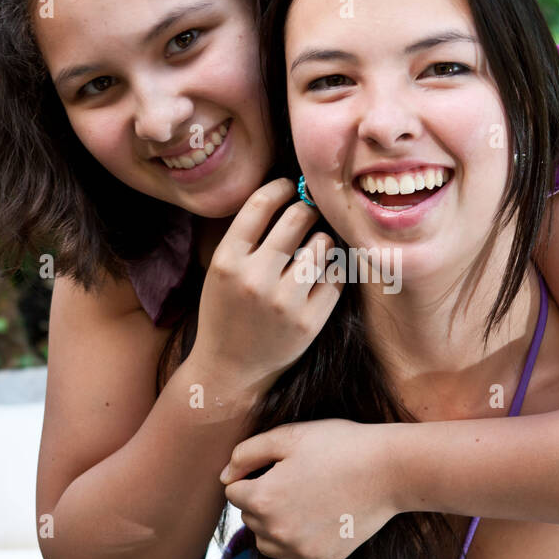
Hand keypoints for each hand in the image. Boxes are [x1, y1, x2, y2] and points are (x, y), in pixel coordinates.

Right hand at [193, 179, 341, 395]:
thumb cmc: (226, 313)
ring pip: (322, 245)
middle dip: (306, 211)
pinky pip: (336, 276)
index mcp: (227, 261)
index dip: (280, 189)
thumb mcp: (221, 272)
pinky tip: (322, 274)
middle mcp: (255, 278)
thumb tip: (286, 195)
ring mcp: (284, 301)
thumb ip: (246, 238)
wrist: (229, 369)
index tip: (289, 188)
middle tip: (307, 216)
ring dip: (322, 241)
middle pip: (297, 218)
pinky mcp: (310, 321)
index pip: (260, 205)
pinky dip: (333, 270)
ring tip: (313, 251)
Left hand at [220, 420, 399, 558]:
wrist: (389, 470)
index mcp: (263, 498)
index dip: (252, 474)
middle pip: (249, 518)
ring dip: (273, 525)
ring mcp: (300, 550)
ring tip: (301, 501)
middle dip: (261, 499)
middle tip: (294, 479)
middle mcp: (276, 531)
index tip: (277, 465)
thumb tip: (225, 477)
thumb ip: (246, 453)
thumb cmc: (339, 445)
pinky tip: (311, 524)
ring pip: (266, 543)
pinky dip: (293, 546)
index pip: (233, 492)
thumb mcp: (288, 436)